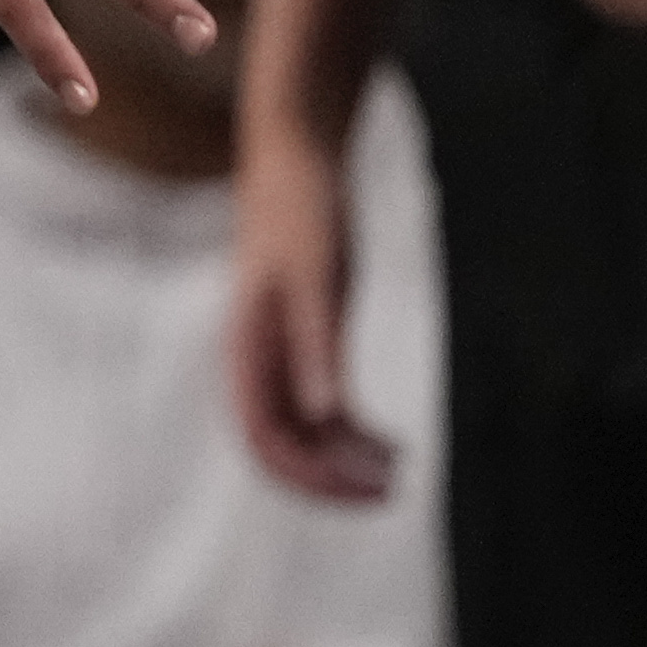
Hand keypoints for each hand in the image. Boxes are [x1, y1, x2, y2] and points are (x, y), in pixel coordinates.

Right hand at [232, 144, 396, 501]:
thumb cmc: (302, 210)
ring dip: (347, 460)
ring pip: (306, 433)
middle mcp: (258, 363)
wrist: (298, 156)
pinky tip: (392, 443)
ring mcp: (281, 354)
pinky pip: (323, 407)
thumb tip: (324, 418)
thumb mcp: (317, 278)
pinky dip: (354, 432)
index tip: (365, 489)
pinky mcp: (307, 342)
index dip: (312, 476)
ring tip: (400, 471)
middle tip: (393, 490)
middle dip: (333, 479)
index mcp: (247, 350)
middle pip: (284, 448)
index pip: (267, 440)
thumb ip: (317, 346)